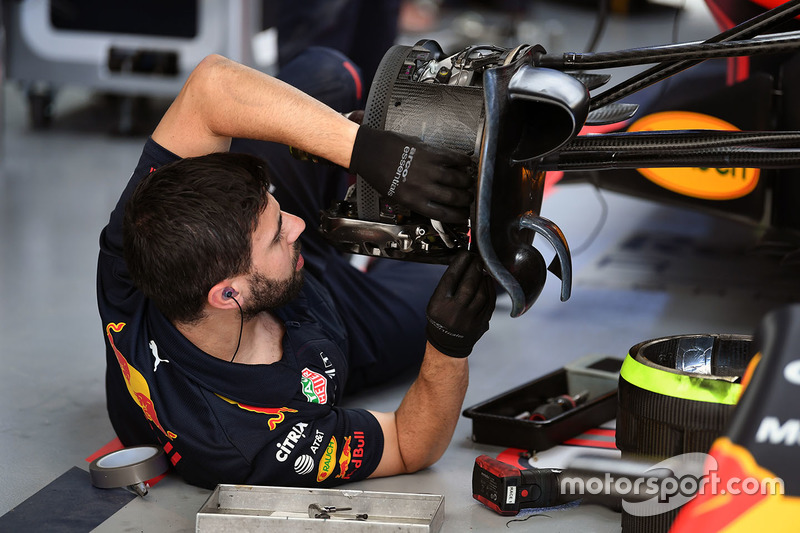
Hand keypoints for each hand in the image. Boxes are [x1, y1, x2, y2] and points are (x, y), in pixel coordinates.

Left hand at [349, 126, 473, 222]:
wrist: (370, 152)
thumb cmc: (379, 173)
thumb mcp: (396, 195)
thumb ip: (416, 199)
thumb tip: (432, 202)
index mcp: (413, 201)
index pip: (443, 214)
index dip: (458, 216)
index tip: (465, 215)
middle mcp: (422, 187)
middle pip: (454, 197)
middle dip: (466, 199)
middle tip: (470, 198)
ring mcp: (427, 169)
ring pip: (457, 179)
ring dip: (467, 181)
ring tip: (469, 182)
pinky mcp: (429, 153)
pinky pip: (452, 158)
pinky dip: (463, 161)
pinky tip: (467, 163)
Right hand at [426, 251, 495, 357]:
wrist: (447, 342)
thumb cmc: (441, 317)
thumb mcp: (436, 301)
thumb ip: (448, 286)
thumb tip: (465, 264)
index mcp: (439, 305)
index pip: (451, 278)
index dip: (460, 263)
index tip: (465, 254)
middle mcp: (454, 312)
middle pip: (468, 284)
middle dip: (474, 268)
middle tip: (477, 259)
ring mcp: (469, 319)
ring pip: (481, 292)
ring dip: (483, 278)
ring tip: (482, 270)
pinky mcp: (481, 323)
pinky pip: (489, 302)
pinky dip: (490, 289)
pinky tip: (487, 282)